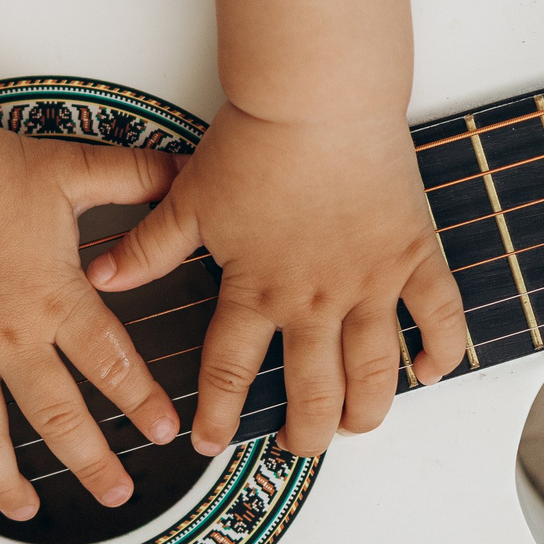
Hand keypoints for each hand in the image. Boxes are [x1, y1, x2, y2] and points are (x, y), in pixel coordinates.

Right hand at [0, 123, 186, 519]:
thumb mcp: (72, 168)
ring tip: (25, 511)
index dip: (142, 401)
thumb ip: (136, 177)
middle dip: (92, 461)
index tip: (163, 433)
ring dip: (2, 480)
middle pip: (57, 418)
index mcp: (55, 300)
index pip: (112, 363)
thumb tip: (188, 169)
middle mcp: (8, 338)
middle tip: (117, 492)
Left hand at [86, 105, 467, 457]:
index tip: (210, 445)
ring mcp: (369, 282)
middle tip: (299, 445)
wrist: (316, 98)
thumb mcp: (187, 199)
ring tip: (357, 427)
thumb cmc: (254, 141)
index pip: (229, 374)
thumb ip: (149, 248)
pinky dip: (440, 351)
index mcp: (256, 289)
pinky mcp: (412, 255)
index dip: (217, 418)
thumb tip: (102, 278)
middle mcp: (314, 299)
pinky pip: (439, 317)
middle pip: (313, 393)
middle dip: (307, 434)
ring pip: (375, 374)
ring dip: (367, 411)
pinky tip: (429, 372)